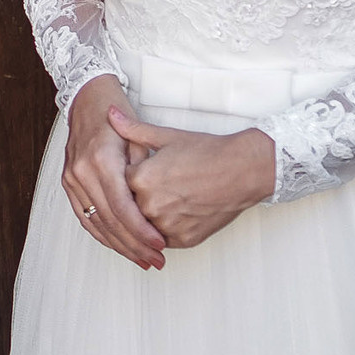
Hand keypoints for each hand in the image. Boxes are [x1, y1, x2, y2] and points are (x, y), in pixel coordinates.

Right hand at [64, 77, 165, 268]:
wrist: (88, 98)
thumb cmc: (118, 112)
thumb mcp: (139, 136)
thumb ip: (144, 171)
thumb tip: (155, 207)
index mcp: (101, 160)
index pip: (122, 207)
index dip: (141, 230)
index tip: (159, 245)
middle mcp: (82, 172)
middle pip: (109, 221)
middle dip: (134, 245)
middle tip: (156, 260)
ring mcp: (71, 179)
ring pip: (96, 223)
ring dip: (119, 246)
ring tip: (142, 260)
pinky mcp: (67, 183)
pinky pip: (84, 217)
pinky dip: (102, 235)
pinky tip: (120, 246)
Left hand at [112, 109, 275, 249]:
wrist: (243, 170)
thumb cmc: (208, 152)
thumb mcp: (167, 137)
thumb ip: (133, 129)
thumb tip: (110, 114)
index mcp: (142, 179)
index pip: (121, 183)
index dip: (134, 176)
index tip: (148, 170)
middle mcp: (150, 205)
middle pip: (132, 205)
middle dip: (141, 197)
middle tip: (166, 184)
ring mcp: (167, 225)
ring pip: (146, 225)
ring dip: (152, 215)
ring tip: (174, 197)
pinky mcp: (183, 240)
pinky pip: (163, 239)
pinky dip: (167, 229)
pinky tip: (180, 211)